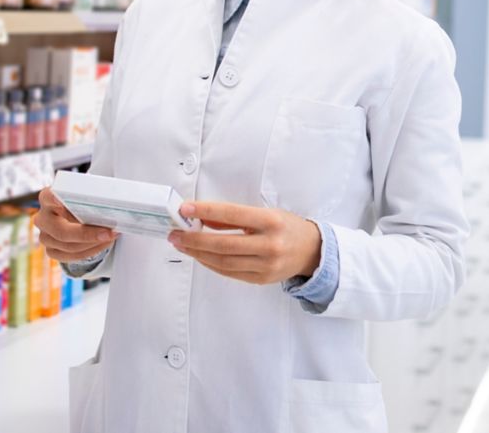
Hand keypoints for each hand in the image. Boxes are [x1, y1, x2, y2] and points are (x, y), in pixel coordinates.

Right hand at [34, 187, 118, 261]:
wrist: (77, 215)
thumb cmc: (82, 202)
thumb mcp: (86, 194)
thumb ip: (91, 197)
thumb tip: (109, 204)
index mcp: (47, 197)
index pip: (49, 197)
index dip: (55, 200)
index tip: (62, 202)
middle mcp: (42, 217)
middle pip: (61, 230)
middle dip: (87, 234)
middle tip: (109, 232)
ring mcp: (44, 236)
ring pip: (67, 246)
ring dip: (93, 243)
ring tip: (111, 237)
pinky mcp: (51, 250)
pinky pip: (70, 256)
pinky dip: (90, 251)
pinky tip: (102, 244)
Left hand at [169, 202, 322, 285]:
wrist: (312, 250)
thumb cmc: (286, 227)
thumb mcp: (265, 213)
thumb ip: (235, 217)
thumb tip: (203, 217)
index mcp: (272, 221)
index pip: (233, 215)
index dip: (206, 211)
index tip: (186, 209)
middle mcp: (270, 245)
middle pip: (223, 244)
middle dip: (194, 239)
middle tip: (176, 233)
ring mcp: (266, 265)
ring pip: (223, 261)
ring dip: (198, 253)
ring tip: (182, 244)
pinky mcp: (261, 279)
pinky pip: (229, 272)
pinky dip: (211, 264)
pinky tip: (200, 255)